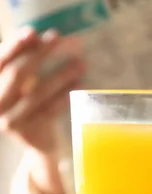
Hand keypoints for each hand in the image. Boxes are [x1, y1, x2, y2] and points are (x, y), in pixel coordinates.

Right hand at [0, 27, 84, 154]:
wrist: (36, 141)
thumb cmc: (28, 103)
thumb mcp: (23, 81)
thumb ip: (24, 59)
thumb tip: (34, 35)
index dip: (14, 46)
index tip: (32, 32)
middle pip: (18, 74)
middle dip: (39, 55)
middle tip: (59, 39)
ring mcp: (8, 120)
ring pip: (37, 93)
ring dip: (60, 75)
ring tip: (80, 64)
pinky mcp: (27, 132)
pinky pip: (49, 111)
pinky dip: (64, 96)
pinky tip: (78, 84)